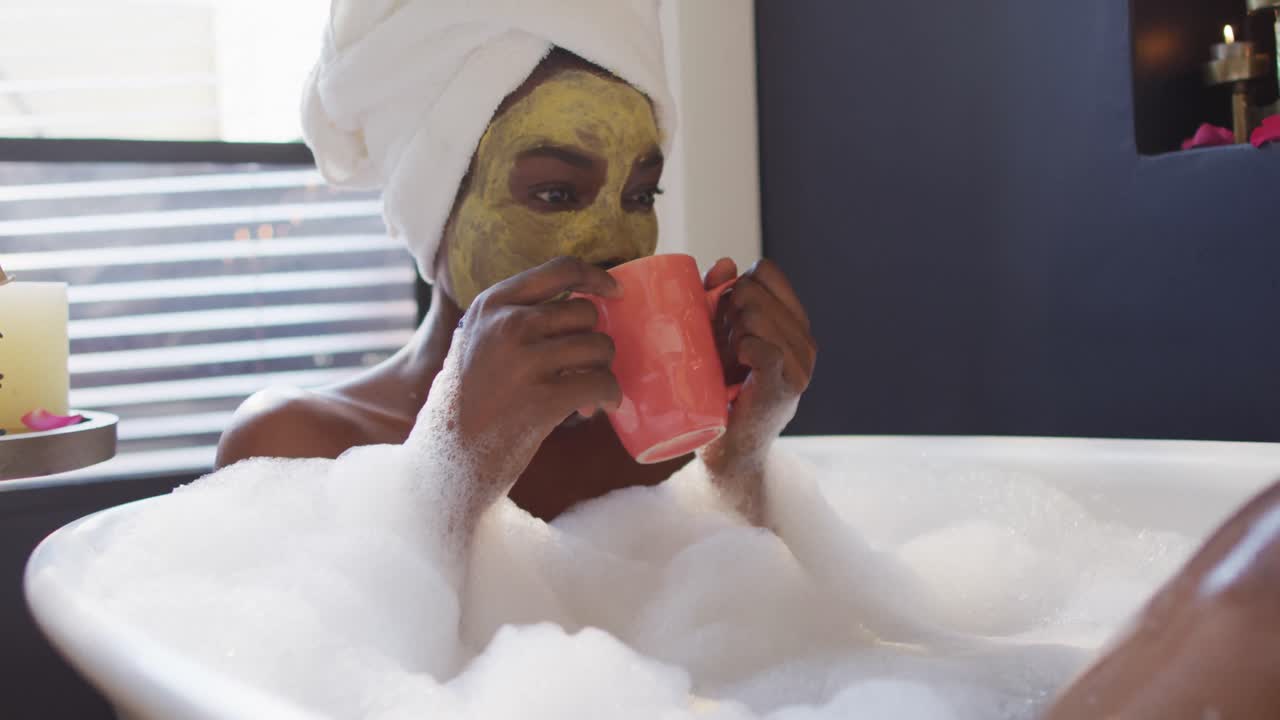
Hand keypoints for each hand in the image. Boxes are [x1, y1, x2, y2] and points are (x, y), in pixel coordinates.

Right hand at [429, 257, 622, 506]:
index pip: (561, 270)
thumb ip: (514, 317)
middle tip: (584, 370)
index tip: (615, 292)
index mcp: (492, 304)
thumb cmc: (470, 401)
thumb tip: (580, 304)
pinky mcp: (543, 400)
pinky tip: (598, 408)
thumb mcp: (477, 342)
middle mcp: (508, 324)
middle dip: (594, 342)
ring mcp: (525, 361)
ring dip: (602, 371)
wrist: (447, 457)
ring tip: (586, 394)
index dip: (597, 277)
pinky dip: (610, 396)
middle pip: (585, 313)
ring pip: (599, 347)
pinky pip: (604, 383)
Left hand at [701, 258, 816, 474]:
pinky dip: (740, 351)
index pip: (767, 271)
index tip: (723, 315)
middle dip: (726, 312)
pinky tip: (734, 368)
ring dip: (728, 336)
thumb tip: (724, 264)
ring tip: (725, 364)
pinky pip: (759, 346)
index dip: (736, 284)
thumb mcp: (719, 337)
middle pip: (754, 290)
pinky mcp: (783, 387)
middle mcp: (805, 341)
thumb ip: (720, 298)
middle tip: (721, 348)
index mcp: (794, 324)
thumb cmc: (721, 394)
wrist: (728, 452)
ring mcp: (799, 365)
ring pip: (754, 316)